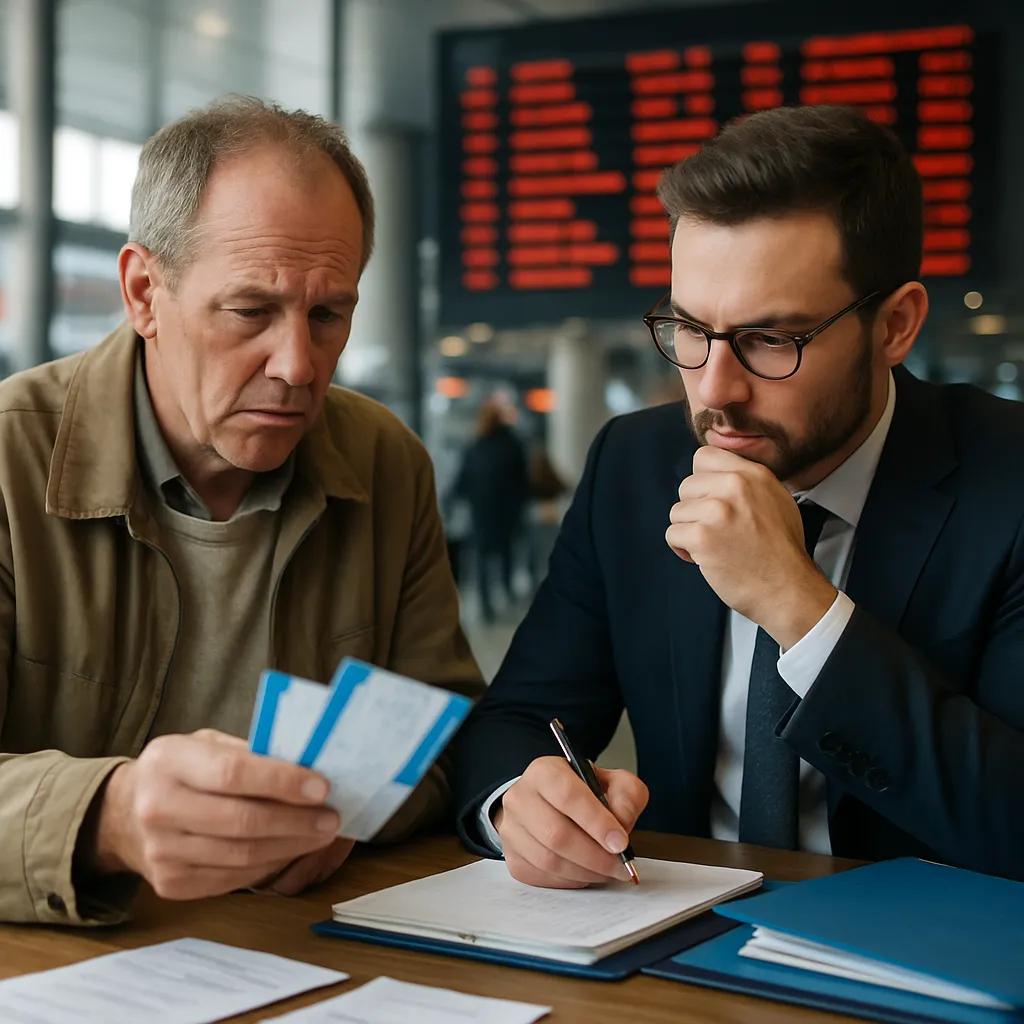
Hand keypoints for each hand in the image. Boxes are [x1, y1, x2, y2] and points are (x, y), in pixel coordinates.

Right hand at [87, 730, 339, 899]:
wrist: (124, 814)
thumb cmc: (182, 771)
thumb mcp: (205, 744)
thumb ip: (249, 752)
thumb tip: (309, 765)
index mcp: (169, 761)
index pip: (233, 773)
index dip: (281, 781)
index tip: (321, 786)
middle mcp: (158, 807)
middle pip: (241, 821)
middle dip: (296, 821)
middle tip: (332, 817)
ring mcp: (161, 851)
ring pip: (241, 855)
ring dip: (291, 846)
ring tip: (321, 833)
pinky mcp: (170, 884)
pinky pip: (232, 878)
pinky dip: (270, 865)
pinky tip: (291, 850)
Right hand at [495, 756, 647, 888]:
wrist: (551, 804)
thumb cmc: (583, 794)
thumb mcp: (612, 782)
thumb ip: (627, 795)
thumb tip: (622, 825)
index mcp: (545, 772)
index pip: (567, 795)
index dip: (596, 822)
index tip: (621, 843)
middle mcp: (521, 798)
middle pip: (556, 834)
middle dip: (595, 856)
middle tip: (620, 865)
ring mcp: (512, 830)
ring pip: (549, 861)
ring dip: (586, 872)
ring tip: (607, 870)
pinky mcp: (512, 858)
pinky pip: (543, 878)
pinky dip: (571, 881)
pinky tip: (586, 872)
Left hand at [666, 446, 836, 647]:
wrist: (788, 590)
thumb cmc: (782, 552)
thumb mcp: (776, 500)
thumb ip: (746, 483)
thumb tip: (715, 475)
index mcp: (753, 474)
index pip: (704, 456)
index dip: (701, 481)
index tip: (710, 500)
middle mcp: (735, 486)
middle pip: (687, 485)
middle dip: (695, 510)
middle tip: (716, 531)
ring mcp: (718, 510)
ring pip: (677, 511)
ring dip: (689, 531)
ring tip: (715, 546)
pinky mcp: (703, 536)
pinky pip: (673, 534)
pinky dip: (683, 550)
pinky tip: (706, 558)